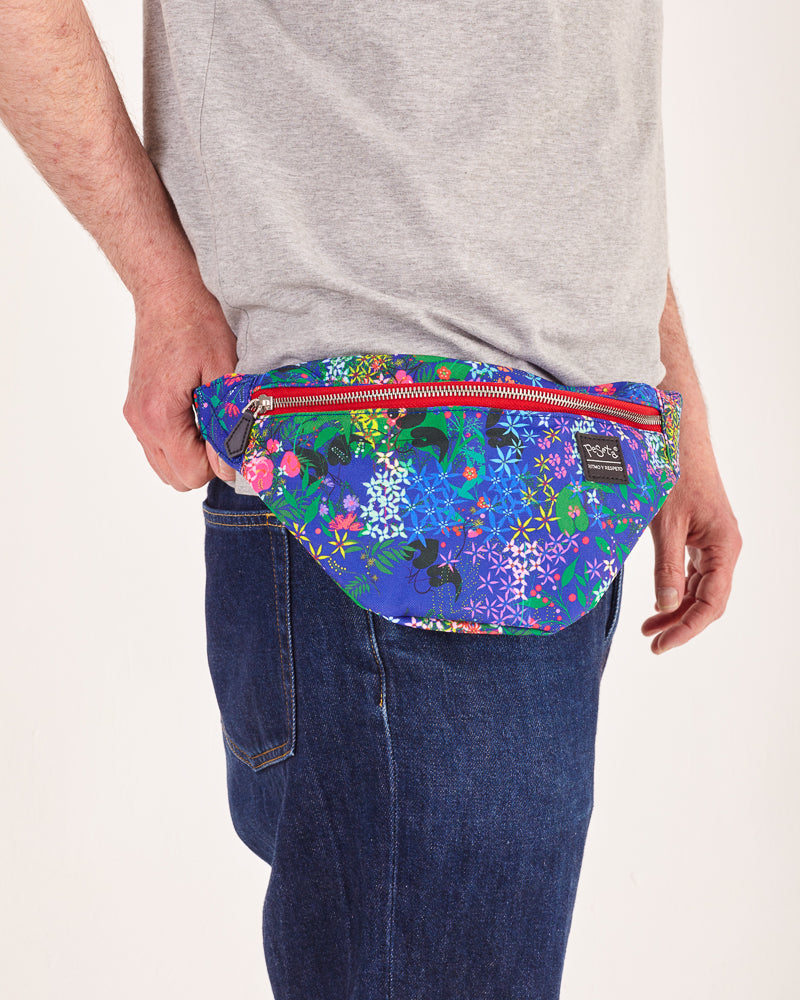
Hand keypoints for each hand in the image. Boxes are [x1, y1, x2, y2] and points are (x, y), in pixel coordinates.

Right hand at [123, 278, 237, 490]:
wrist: (167, 291)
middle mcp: (140, 421)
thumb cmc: (198, 323)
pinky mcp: (136, 407)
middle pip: (177, 478)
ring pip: (164, 465)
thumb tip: (231, 467)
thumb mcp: (226, 372)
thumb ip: (228, 425)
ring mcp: (134, 415)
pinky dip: (179, 441)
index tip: (237, 435)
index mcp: (160, 415)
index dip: (221, 463)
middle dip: (206, 464)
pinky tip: (198, 413)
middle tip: (226, 431)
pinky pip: (157, 445)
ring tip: (212, 422)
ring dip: (191, 455)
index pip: (192, 473)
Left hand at [641, 459, 741, 653]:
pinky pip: (693, 573)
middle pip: (708, 600)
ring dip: (676, 609)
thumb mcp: (665, 523)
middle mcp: (724, 547)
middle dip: (681, 624)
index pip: (711, 602)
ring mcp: (714, 542)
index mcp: (723, 546)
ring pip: (700, 588)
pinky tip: (660, 603)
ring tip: (649, 629)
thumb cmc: (674, 474)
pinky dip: (677, 589)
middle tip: (653, 644)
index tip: (662, 645)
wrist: (678, 438)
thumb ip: (666, 566)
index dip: (687, 628)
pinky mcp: (701, 536)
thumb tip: (665, 606)